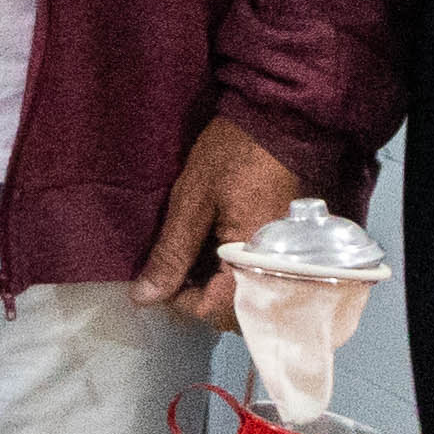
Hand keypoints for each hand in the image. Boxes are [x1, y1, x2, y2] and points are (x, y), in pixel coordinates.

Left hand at [132, 115, 306, 328]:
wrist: (280, 121)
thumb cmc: (232, 155)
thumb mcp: (192, 201)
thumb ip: (172, 254)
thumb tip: (144, 297)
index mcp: (254, 262)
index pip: (214, 311)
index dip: (180, 301)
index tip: (161, 278)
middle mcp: (279, 270)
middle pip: (236, 313)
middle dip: (201, 298)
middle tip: (176, 270)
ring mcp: (289, 262)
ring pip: (249, 298)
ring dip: (218, 288)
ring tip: (194, 259)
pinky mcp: (290, 251)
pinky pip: (261, 280)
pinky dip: (235, 274)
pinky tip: (216, 252)